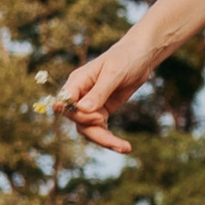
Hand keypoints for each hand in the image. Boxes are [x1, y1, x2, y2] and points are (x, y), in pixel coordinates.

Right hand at [51, 42, 151, 160]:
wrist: (141, 56)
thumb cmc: (125, 58)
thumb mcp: (114, 73)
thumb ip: (99, 91)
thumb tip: (83, 109)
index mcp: (77, 82)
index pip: (64, 104)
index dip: (75, 115)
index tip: (98, 117)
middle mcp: (80, 95)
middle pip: (77, 121)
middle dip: (95, 131)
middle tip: (115, 138)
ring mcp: (90, 104)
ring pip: (87, 129)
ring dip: (104, 140)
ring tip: (125, 148)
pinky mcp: (101, 111)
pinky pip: (99, 129)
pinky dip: (110, 138)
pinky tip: (124, 146)